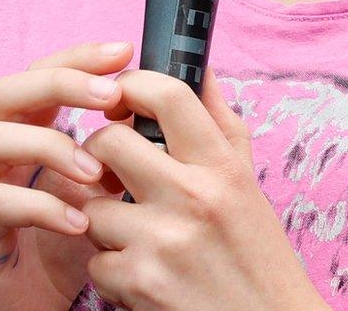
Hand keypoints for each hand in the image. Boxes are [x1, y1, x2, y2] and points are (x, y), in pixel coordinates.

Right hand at [0, 41, 134, 310]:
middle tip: (109, 96)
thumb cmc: (68, 248)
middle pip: (8, 91)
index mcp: (29, 135)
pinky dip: (38, 206)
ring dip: (48, 145)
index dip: (79, 57)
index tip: (124, 52)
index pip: (44, 73)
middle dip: (59, 83)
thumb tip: (174, 109)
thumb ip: (125, 154)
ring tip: (96, 172)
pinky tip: (78, 221)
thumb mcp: (102, 195)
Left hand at [77, 68, 326, 310]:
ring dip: (103, 221)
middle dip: (100, 156)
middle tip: (112, 171)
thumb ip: (218, 121)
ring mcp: (163, 241)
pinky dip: (111, 270)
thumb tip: (199, 63)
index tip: (121, 97)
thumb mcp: (245, 180)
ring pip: (91, 206)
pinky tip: (141, 273)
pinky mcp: (140, 284)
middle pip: (108, 142)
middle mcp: (193, 196)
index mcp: (222, 166)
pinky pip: (95, 260)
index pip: (168, 95)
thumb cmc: (256, 251)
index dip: (133, 86)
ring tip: (134, 233)